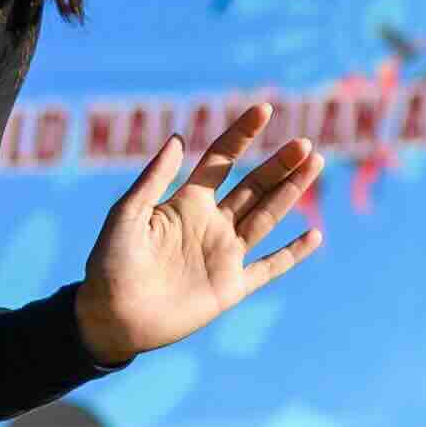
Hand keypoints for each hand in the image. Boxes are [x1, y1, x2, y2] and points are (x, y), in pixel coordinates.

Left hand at [71, 100, 322, 360]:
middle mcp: (210, 223)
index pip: (222, 159)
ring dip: (291, 193)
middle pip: (253, 186)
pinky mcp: (230, 287)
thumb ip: (154, 179)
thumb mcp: (126, 214)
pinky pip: (268, 267)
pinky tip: (315, 235)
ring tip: (314, 165)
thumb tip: (180, 138)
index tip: (263, 109)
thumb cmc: (110, 263)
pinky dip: (291, 253)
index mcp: (186, 202)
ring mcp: (223, 254)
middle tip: (305, 144)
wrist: (111, 317)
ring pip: (266, 217)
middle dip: (279, 164)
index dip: (242, 134)